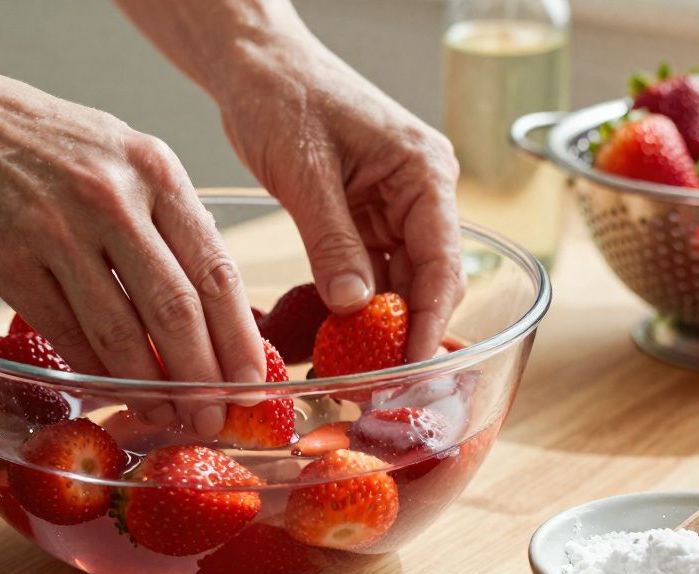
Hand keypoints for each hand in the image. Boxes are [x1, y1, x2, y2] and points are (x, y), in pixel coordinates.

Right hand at [0, 68, 263, 434]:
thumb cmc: (41, 139)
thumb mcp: (122, 152)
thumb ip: (165, 215)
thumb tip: (211, 297)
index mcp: (155, 170)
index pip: (216, 269)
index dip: (240, 338)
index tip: (254, 382)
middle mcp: (112, 199)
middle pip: (177, 309)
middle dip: (204, 377)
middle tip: (215, 418)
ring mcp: (57, 231)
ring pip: (121, 331)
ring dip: (151, 387)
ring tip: (170, 416)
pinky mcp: (7, 261)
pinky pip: (65, 333)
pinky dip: (94, 370)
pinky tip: (114, 390)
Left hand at [214, 36, 464, 360]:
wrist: (255, 63)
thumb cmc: (283, 95)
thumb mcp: (305, 171)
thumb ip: (332, 240)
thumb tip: (354, 306)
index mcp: (425, 172)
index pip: (443, 262)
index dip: (429, 320)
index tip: (410, 368)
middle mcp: (421, 193)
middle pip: (429, 279)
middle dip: (406, 331)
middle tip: (380, 385)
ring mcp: (395, 206)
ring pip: (399, 281)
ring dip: (379, 324)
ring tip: (355, 370)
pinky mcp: (365, 217)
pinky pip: (370, 271)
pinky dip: (354, 303)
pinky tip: (336, 336)